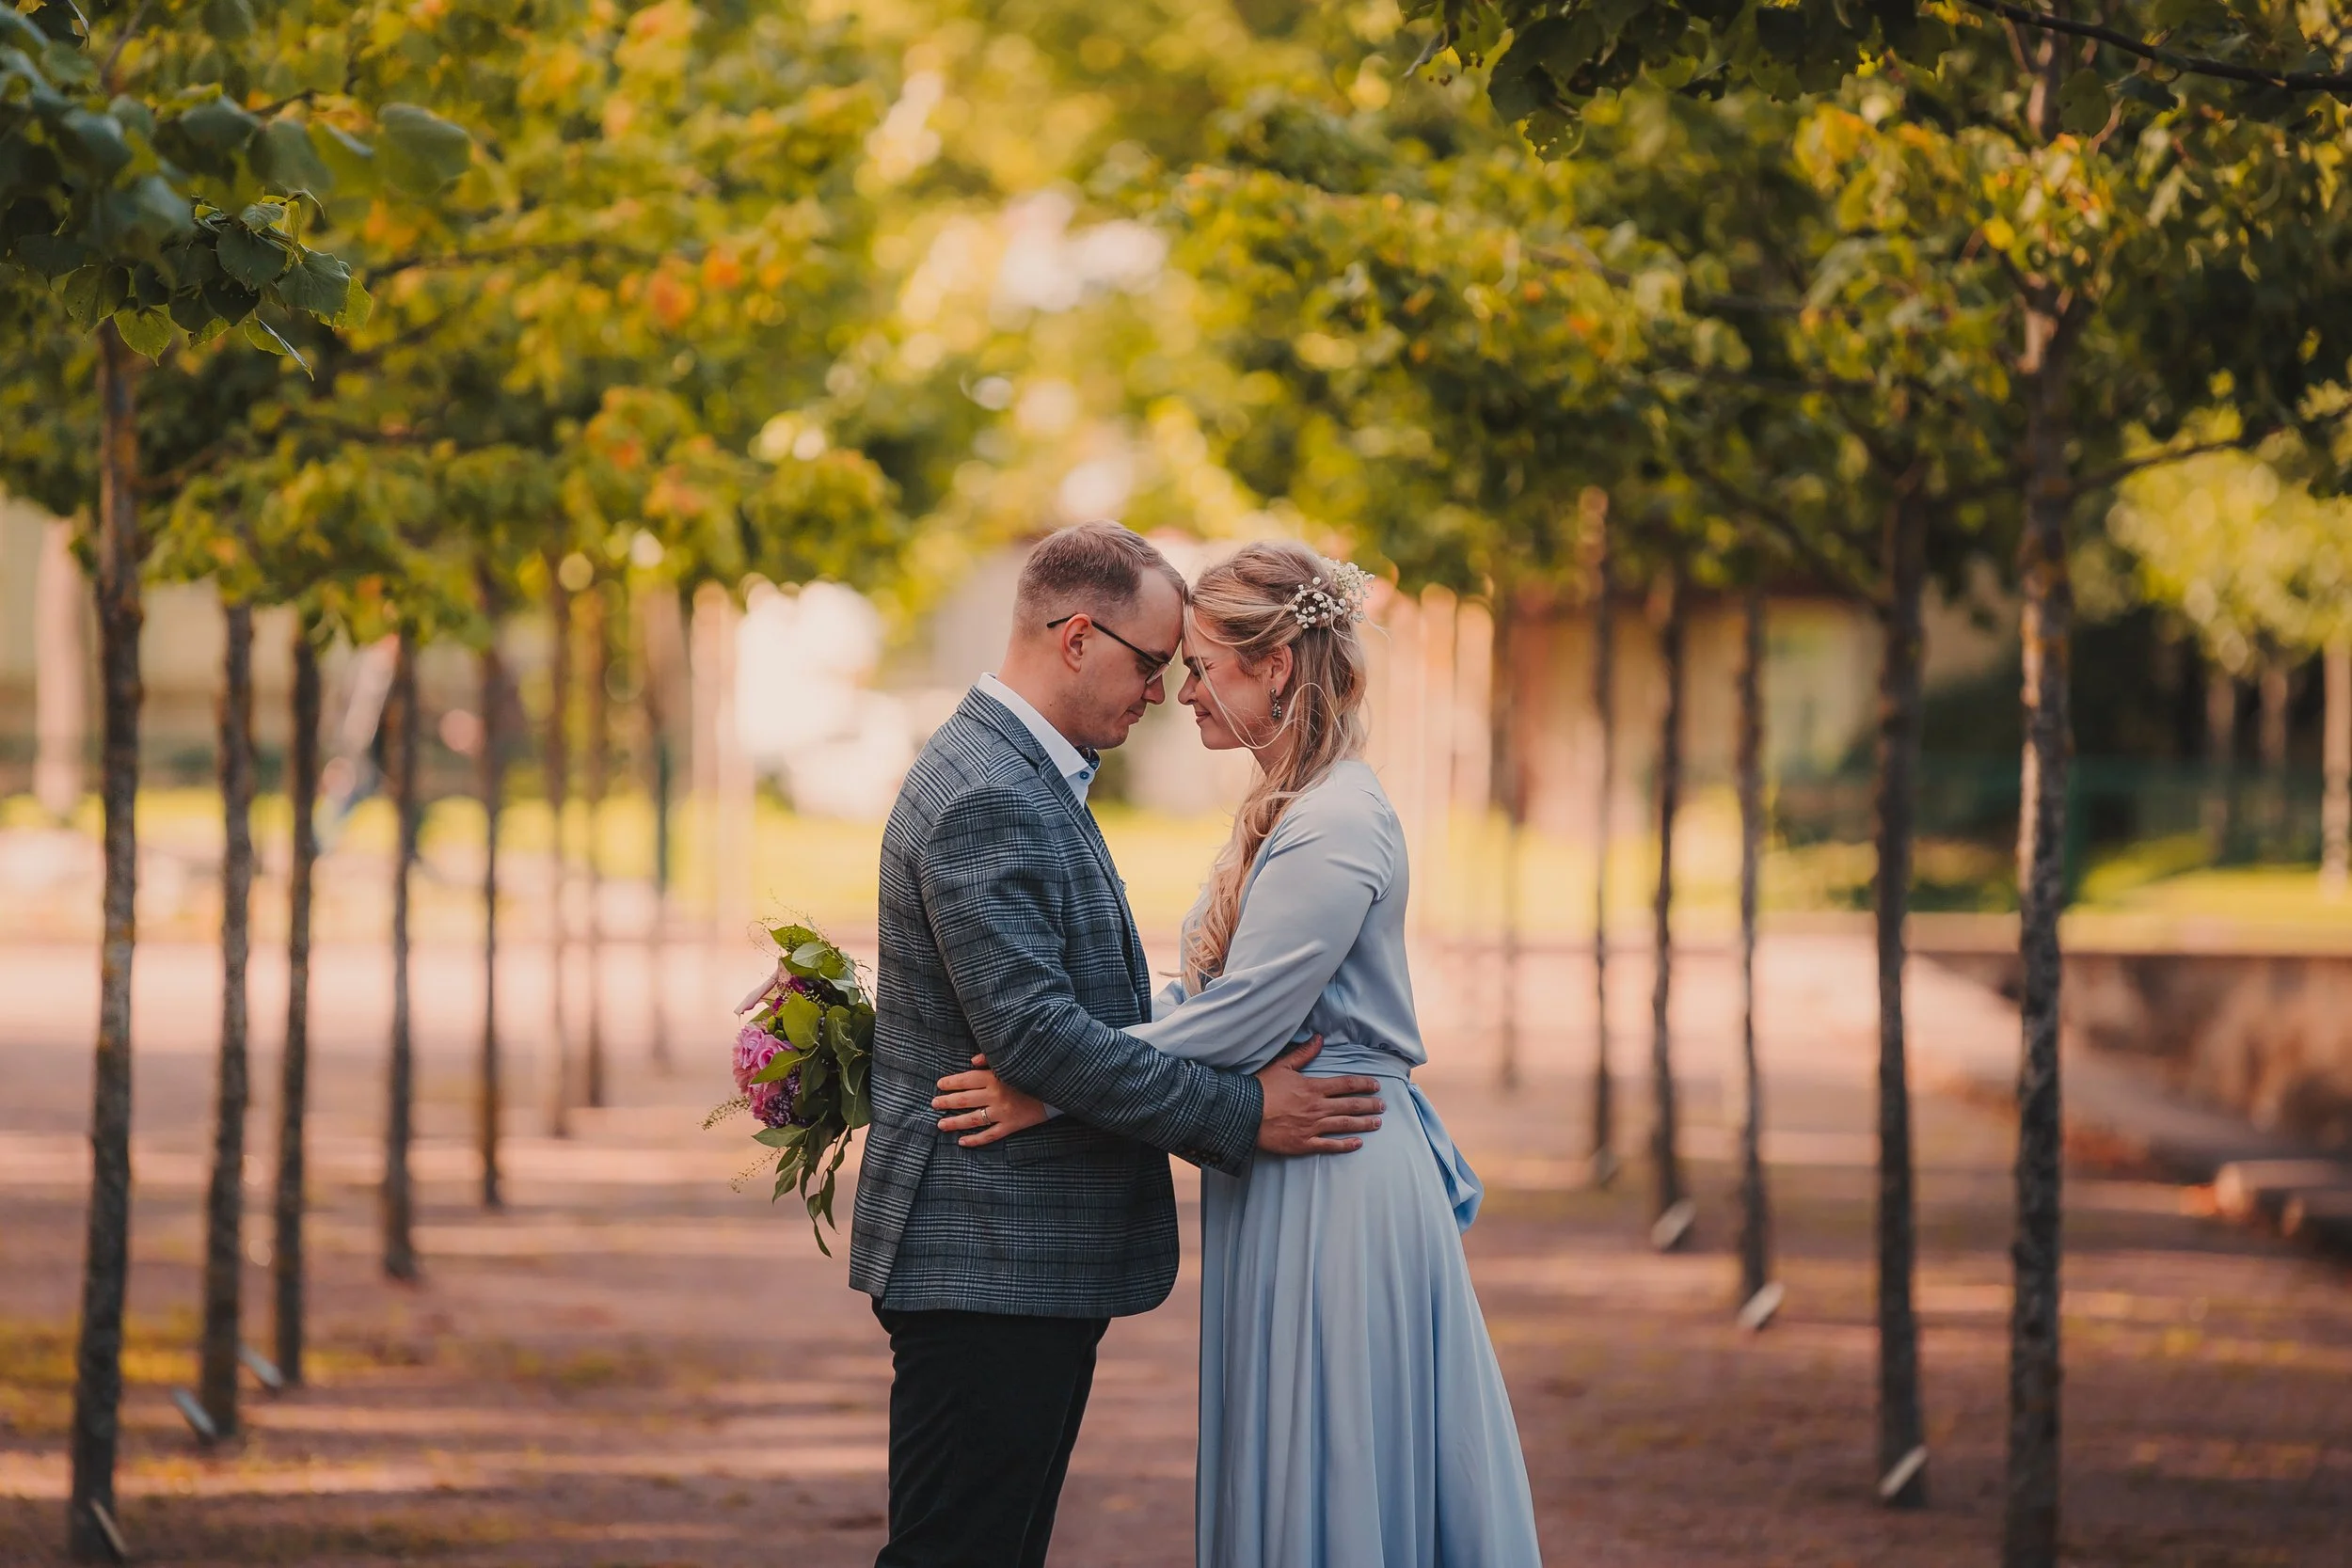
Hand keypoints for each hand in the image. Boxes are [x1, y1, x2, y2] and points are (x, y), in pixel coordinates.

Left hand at [934, 1054, 1050, 1147]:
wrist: (1059, 1086)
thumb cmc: (1035, 1070)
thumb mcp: (1014, 1059)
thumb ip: (991, 1059)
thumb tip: (972, 1061)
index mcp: (995, 1076)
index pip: (966, 1080)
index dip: (951, 1083)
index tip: (940, 1085)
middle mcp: (995, 1095)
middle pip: (965, 1099)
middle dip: (947, 1102)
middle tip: (934, 1104)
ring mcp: (1003, 1112)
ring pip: (973, 1119)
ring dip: (954, 1122)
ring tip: (940, 1124)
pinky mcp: (1012, 1125)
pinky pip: (990, 1135)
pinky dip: (975, 1140)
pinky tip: (962, 1142)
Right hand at [1253, 1036, 1381, 1155]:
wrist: (1244, 1114)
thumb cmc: (1261, 1088)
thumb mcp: (1282, 1066)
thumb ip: (1303, 1054)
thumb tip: (1318, 1039)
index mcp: (1313, 1087)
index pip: (1346, 1085)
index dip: (1364, 1084)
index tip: (1376, 1085)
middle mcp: (1317, 1107)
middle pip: (1350, 1105)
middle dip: (1369, 1105)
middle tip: (1383, 1106)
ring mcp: (1312, 1127)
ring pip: (1345, 1124)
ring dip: (1364, 1123)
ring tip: (1377, 1123)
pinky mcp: (1304, 1143)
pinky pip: (1330, 1145)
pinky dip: (1345, 1145)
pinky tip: (1357, 1144)